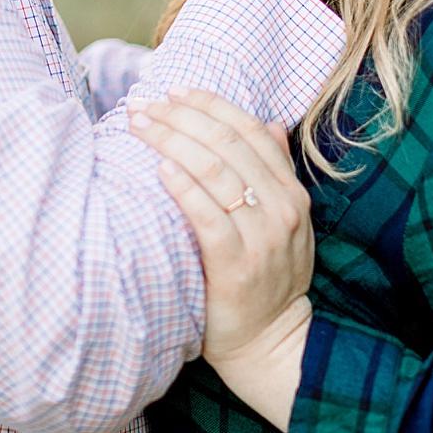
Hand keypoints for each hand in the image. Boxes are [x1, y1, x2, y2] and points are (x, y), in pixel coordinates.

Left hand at [129, 86, 313, 430]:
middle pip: (227, 144)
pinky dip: (183, 188)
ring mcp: (261, 238)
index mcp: (291, 193)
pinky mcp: (236, 266)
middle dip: (182, 117)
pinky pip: (207, 217)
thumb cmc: (268, 278)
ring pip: (215, 172)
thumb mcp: (287, 221)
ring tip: (141, 126)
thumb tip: (269, 122)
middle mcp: (281, 210)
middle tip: (144, 104)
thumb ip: (277, 171)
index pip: (250, 131)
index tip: (175, 90)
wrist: (272, 342)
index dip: (211, 105)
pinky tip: (160, 169)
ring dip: (173, 142)